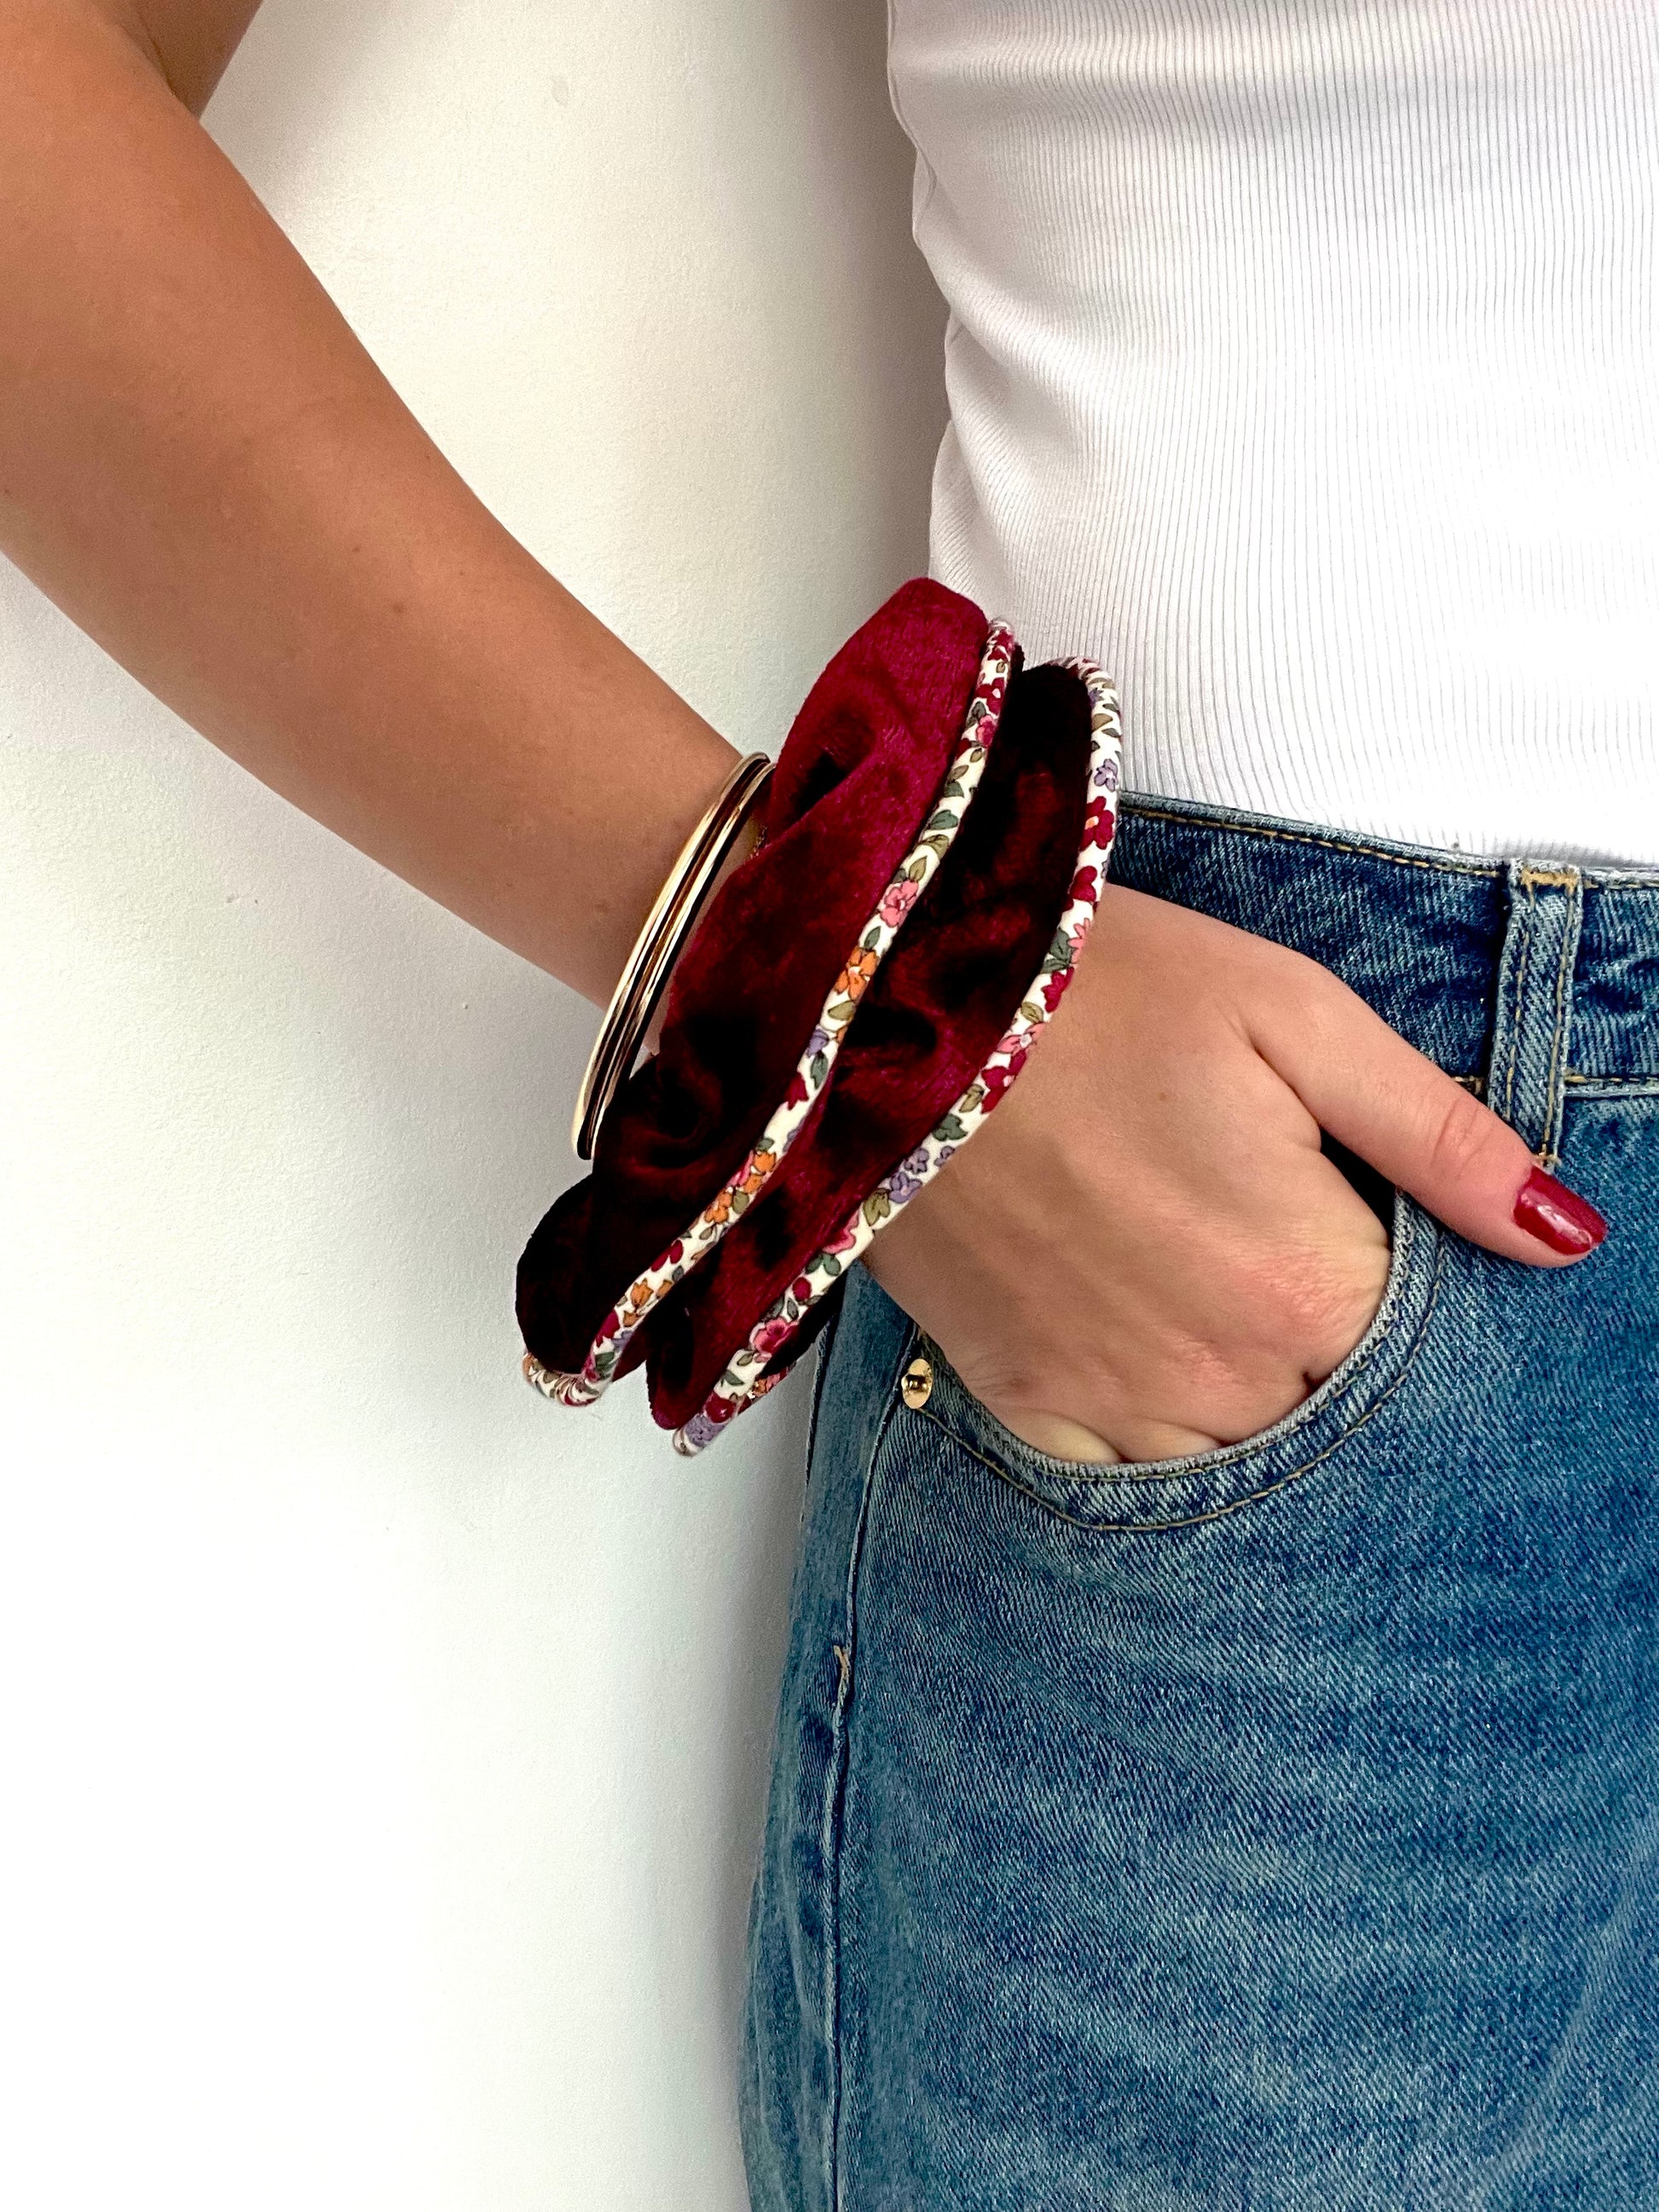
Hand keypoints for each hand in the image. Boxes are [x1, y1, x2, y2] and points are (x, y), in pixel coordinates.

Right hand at [863, 884, 1605, 1463]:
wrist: (888, 1005)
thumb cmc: (1099, 989)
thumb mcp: (1292, 1016)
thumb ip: (1438, 1137)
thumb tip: (1564, 1234)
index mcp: (1303, 1281)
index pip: (1427, 1364)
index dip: (1427, 1310)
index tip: (1383, 1248)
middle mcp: (1217, 1374)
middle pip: (1337, 1427)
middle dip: (1345, 1367)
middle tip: (1291, 1264)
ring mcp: (1112, 1402)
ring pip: (1239, 1469)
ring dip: (1258, 1410)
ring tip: (1228, 1306)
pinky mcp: (1023, 1400)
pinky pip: (1120, 1480)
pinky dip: (1155, 1440)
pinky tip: (1156, 1362)